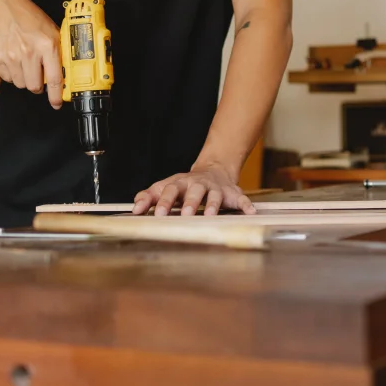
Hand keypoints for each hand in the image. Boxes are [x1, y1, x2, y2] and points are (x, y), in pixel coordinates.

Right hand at [0, 0, 64, 107]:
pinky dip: (11, 73)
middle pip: (35, 86)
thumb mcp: (52, 30)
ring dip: (24, 78)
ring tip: (24, 63)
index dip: (56, 96)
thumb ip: (58, 51)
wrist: (2, 6)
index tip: (57, 103)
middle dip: (38, 85)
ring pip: (20, 84)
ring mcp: (12, 56)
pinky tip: (13, 60)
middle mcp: (30, 52)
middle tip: (37, 75)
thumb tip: (65, 72)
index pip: (55, 79)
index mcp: (48, 45)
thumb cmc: (28, 16)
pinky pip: (7, 78)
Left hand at [133, 163, 256, 215]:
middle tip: (185, 214)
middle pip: (193, 192)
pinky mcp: (232, 193)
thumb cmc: (185, 185)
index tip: (157, 214)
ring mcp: (216, 188)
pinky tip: (250, 212)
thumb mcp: (166, 187)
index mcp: (179, 183)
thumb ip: (149, 197)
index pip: (169, 190)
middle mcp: (198, 184)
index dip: (164, 202)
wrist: (214, 170)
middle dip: (190, 202)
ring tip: (211, 215)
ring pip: (215, 196)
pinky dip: (246, 205)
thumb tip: (135, 208)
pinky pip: (241, 199)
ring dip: (213, 205)